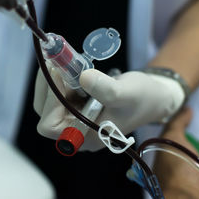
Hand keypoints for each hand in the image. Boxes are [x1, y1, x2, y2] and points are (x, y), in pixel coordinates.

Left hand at [33, 68, 184, 150]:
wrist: (153, 96)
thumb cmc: (142, 98)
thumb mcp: (126, 93)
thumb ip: (105, 89)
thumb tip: (82, 77)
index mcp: (86, 136)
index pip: (51, 125)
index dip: (49, 101)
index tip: (58, 73)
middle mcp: (76, 131)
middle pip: (45, 113)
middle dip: (48, 86)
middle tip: (56, 63)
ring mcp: (75, 119)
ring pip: (48, 102)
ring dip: (52, 80)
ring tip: (63, 62)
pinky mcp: (76, 106)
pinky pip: (58, 94)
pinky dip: (58, 79)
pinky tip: (66, 66)